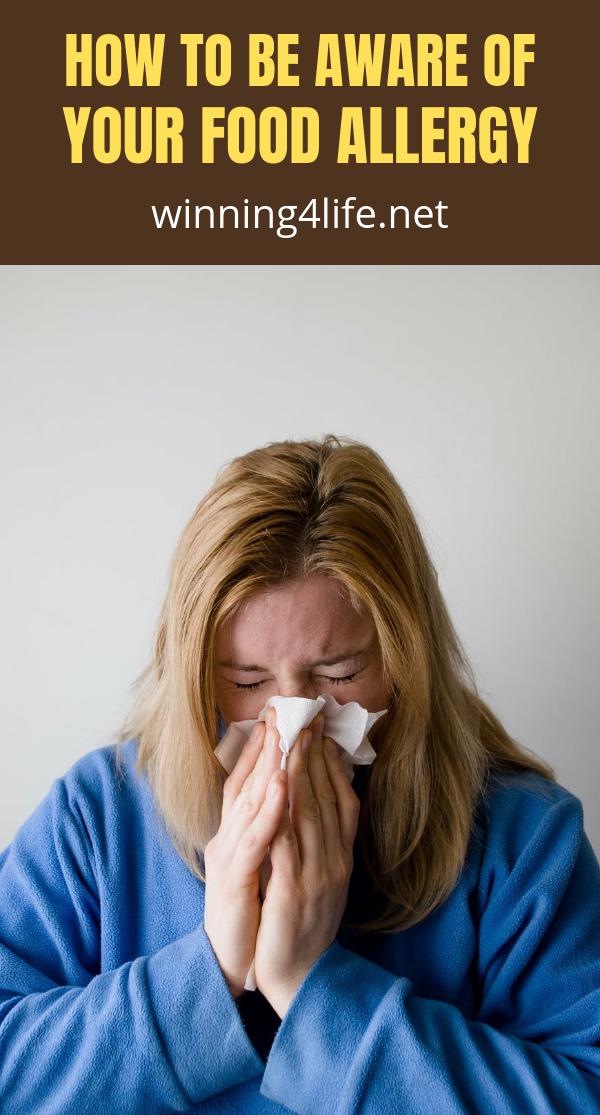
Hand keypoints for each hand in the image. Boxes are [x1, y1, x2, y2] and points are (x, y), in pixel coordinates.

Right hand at [203, 712, 288, 998]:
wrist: (234, 965)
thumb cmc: (252, 916)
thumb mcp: (262, 865)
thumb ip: (271, 831)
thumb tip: (289, 797)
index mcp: (236, 834)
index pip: (247, 780)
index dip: (261, 746)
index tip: (279, 714)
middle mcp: (228, 838)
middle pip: (246, 781)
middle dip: (267, 743)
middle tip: (284, 708)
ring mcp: (229, 856)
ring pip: (249, 801)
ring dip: (267, 765)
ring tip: (285, 733)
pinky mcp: (234, 879)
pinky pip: (256, 838)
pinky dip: (269, 810)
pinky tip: (282, 785)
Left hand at [253, 712, 360, 1017]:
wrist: (301, 980)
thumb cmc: (303, 926)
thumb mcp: (322, 877)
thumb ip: (322, 839)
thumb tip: (319, 796)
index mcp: (341, 855)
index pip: (341, 797)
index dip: (330, 759)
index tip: (319, 725)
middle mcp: (335, 859)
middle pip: (325, 795)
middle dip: (312, 751)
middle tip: (303, 713)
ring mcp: (318, 874)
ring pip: (308, 810)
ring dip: (298, 769)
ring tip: (290, 733)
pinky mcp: (295, 891)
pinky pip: (287, 842)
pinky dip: (282, 810)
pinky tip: (275, 783)